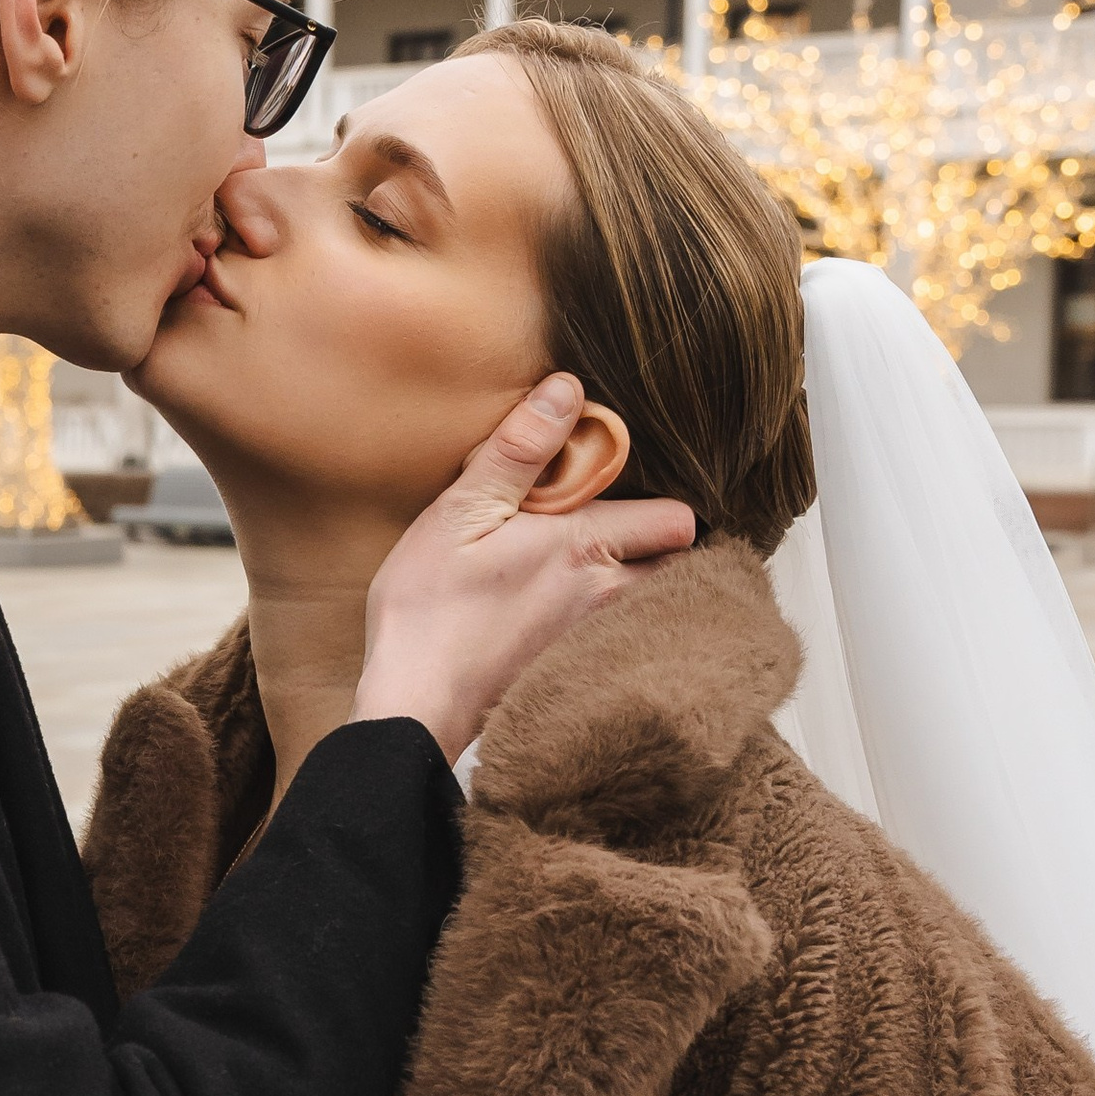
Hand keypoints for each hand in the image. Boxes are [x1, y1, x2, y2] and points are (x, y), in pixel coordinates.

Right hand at [352, 378, 694, 760]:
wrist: (414, 704)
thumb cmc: (430, 610)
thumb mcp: (460, 513)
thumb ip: (518, 451)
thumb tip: (567, 390)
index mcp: (588, 549)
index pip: (678, 520)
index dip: (664, 500)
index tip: (627, 487)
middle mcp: (610, 598)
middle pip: (681, 566)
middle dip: (664, 543)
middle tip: (623, 524)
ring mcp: (599, 639)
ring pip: (657, 603)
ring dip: (644, 581)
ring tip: (598, 564)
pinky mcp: (580, 670)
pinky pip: (627, 637)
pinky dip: (619, 620)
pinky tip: (569, 610)